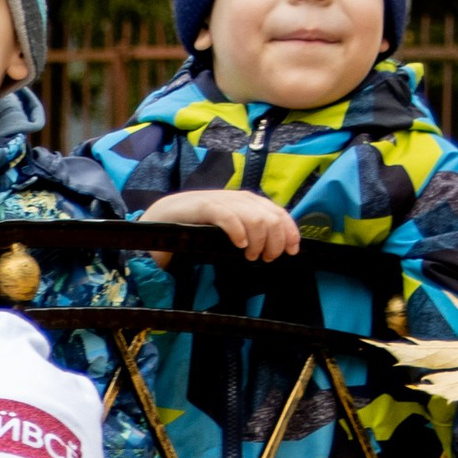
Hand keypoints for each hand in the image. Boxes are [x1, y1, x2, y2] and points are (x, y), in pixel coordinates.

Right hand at [141, 188, 301, 262]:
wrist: (164, 214)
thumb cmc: (199, 225)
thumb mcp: (231, 226)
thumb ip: (250, 231)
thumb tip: (274, 248)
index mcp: (249, 202)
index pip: (279, 213)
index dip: (290, 232)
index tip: (292, 252)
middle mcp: (240, 199)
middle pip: (272, 218)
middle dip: (275, 242)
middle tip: (266, 258)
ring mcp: (223, 201)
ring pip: (256, 219)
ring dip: (258, 242)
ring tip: (251, 256)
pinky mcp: (205, 206)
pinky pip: (229, 217)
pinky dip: (238, 232)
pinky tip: (239, 245)